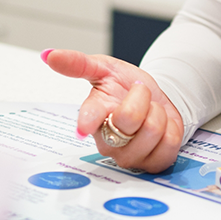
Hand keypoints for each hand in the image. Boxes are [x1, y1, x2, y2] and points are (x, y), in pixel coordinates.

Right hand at [43, 49, 183, 172]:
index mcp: (94, 114)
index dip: (87, 121)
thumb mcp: (103, 68)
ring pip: (153, 130)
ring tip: (149, 112)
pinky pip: (169, 145)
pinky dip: (171, 130)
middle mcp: (107, 140)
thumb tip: (48, 54)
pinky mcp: (151, 164)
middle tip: (139, 96)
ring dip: (158, 113)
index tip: (83, 126)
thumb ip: (77, 63)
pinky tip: (161, 129)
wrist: (153, 99)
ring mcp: (128, 156)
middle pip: (130, 117)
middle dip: (142, 97)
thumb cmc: (124, 86)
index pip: (89, 118)